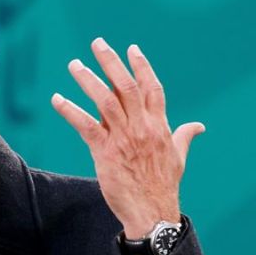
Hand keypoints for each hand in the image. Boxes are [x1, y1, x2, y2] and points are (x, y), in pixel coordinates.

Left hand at [51, 38, 203, 238]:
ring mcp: (123, 138)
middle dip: (111, 62)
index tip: (131, 48)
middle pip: (127, 86)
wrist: (151, 211)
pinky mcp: (105, 152)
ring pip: (105, 100)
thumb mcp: (178, 158)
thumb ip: (184, 136)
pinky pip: (85, 126)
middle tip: (97, 43)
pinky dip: (70, 111)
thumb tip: (198, 126)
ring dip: (88, 80)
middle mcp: (142, 127)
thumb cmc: (163, 186)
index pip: (152, 88)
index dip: (142, 66)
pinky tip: (57, 99)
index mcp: (160, 126)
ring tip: (74, 65)